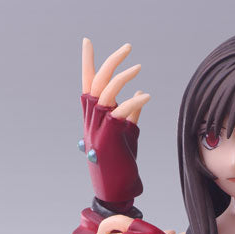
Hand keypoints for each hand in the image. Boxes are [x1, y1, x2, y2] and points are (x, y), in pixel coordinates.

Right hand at [80, 39, 151, 203]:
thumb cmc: (122, 165)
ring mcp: (97, 128)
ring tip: (139, 67)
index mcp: (93, 118)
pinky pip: (120, 111)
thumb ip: (131, 113)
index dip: (87, 63)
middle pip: (96, 82)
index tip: (87, 42)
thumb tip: (138, 94)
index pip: (88, 85)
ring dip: (123, 77)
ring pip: (105, 92)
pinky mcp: (109, 137)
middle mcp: (91, 120)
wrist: (117, 191)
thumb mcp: (128, 134)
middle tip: (128, 47)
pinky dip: (134, 101)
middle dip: (110, 62)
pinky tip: (146, 96)